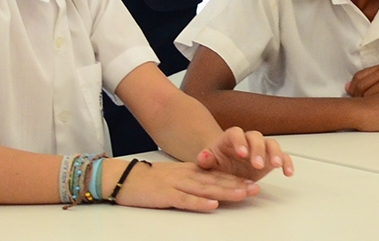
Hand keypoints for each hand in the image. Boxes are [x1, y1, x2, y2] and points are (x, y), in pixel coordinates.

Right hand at [110, 159, 257, 211]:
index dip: (235, 180)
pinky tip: (212, 206)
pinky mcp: (166, 195)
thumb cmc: (149, 180)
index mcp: (189, 171)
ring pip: (205, 189)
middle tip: (255, 188)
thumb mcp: (174, 177)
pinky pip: (185, 200)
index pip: (217, 176)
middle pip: (216, 181)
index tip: (252, 183)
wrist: (124, 177)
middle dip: (237, 185)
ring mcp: (177, 185)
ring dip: (225, 192)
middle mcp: (187, 176)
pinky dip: (199, 203)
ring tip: (242, 194)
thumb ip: (191, 182)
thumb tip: (210, 191)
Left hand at [198, 127, 293, 180]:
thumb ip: (206, 160)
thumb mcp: (208, 163)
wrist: (226, 168)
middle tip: (257, 164)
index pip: (236, 133)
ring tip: (276, 165)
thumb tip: (204, 156)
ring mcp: (261, 149)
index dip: (239, 141)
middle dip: (258, 150)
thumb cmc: (217, 163)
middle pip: (256, 137)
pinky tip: (288, 172)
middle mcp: (248, 140)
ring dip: (275, 153)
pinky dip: (287, 162)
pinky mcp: (270, 158)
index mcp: (231, 138)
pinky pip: (283, 156)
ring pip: (271, 144)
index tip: (241, 153)